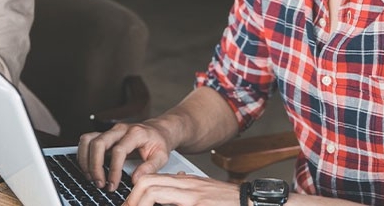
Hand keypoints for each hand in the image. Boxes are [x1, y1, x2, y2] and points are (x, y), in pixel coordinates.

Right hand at [77, 121, 171, 192]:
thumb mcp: (161, 156)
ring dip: (86, 160)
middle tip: (100, 183)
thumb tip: (135, 180)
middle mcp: (120, 129)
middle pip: (99, 143)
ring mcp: (110, 131)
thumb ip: (150, 168)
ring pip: (88, 140)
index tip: (113, 184)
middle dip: (95, 166)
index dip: (113, 169)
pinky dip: (83, 154)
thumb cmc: (159, 142)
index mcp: (135, 133)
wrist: (157, 130)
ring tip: (91, 177)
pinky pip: (87, 140)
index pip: (118, 150)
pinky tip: (89, 168)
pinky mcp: (104, 134)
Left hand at [125, 173, 239, 205]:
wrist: (252, 201)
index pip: (150, 179)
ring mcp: (192, 196)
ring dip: (140, 203)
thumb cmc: (228, 200)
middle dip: (131, 199)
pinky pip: (171, 204)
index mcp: (184, 182)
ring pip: (155, 192)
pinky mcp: (199, 204)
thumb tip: (175, 180)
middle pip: (147, 183)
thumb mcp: (203, 188)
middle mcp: (185, 186)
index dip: (134, 194)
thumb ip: (186, 186)